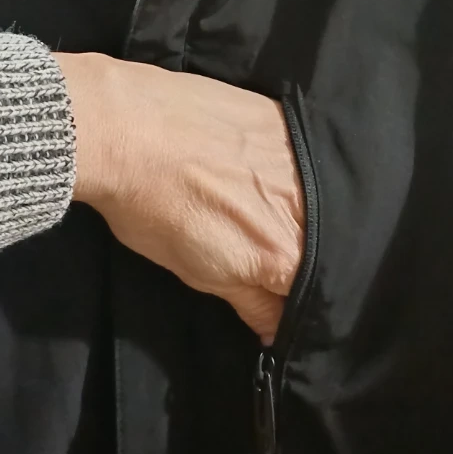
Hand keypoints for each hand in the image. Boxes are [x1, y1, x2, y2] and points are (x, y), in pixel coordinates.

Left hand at [53, 53, 303, 342]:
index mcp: (286, 255)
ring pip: (325, 202)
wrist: (124, 129)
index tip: (277, 294)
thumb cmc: (149, 205)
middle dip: (305, 256)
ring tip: (255, 204)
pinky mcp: (285, 121)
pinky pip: (311, 158)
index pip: (316, 296)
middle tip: (260, 243)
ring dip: (302, 212)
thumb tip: (276, 332)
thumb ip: (252, 303)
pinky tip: (261, 168)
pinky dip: (294, 172)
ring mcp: (300, 159)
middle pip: (328, 248)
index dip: (297, 299)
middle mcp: (306, 208)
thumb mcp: (197, 271)